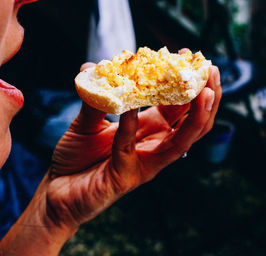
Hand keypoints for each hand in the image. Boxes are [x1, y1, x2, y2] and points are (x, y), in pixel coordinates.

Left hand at [39, 55, 221, 231]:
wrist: (56, 190)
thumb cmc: (75, 157)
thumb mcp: (85, 122)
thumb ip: (93, 98)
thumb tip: (90, 67)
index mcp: (147, 130)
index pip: (177, 105)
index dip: (186, 83)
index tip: (188, 55)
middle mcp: (152, 147)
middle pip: (191, 123)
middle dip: (205, 97)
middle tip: (210, 70)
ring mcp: (143, 164)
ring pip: (181, 142)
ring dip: (195, 117)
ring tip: (205, 92)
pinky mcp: (126, 177)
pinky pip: (130, 147)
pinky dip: (129, 126)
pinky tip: (129, 107)